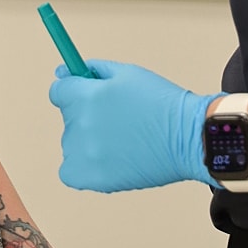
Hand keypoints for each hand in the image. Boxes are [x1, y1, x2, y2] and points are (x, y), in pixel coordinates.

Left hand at [49, 60, 218, 191]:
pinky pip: (70, 172)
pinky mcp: (92, 178)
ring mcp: (85, 153)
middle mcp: (80, 124)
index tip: (87, 96)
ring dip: (87, 141)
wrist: (189, 138)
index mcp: (86, 95)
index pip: (58, 91)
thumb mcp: (127, 73)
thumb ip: (92, 70)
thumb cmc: (163, 104)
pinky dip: (83, 167)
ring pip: (71, 143)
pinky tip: (107, 159)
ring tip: (122, 140)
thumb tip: (63, 71)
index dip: (75, 92)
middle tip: (118, 118)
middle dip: (86, 114)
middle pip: (68, 117)